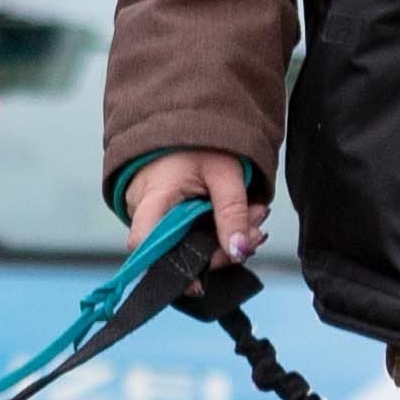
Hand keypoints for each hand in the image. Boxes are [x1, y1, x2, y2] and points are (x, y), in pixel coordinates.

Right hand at [123, 149, 266, 270]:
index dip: (166, 267)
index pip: (144, 244)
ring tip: (254, 214)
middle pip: (176, 251)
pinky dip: (217, 228)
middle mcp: (143, 209)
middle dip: (222, 247)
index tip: (197, 281)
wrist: (188, 118)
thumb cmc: (200, 140)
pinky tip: (242, 217)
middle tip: (256, 228)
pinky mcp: (164, 215)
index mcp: (153, 196)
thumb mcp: (226, 173)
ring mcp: (151, 213)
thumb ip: (233, 214)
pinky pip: (189, 233)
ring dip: (225, 235)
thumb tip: (239, 253)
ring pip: (187, 243)